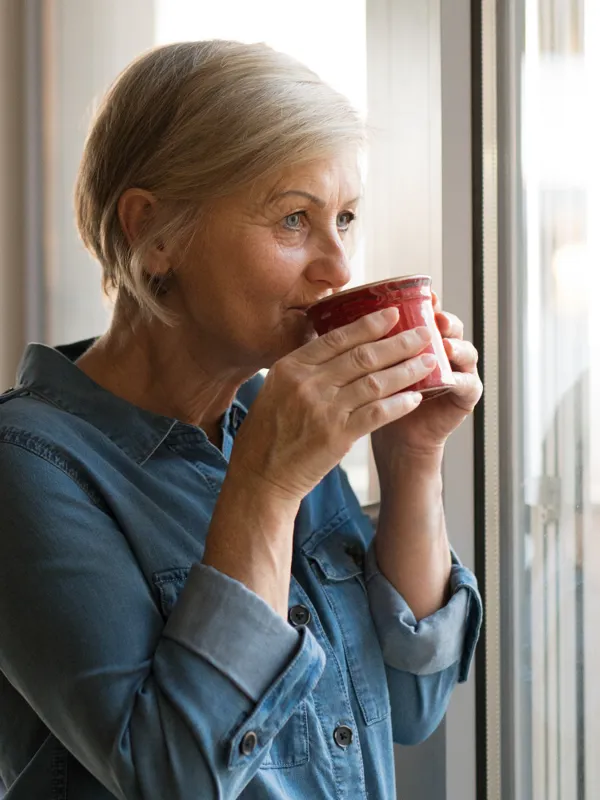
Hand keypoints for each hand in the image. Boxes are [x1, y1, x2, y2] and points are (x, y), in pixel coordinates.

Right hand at [228, 307, 437, 504]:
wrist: (261, 476)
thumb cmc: (267, 434)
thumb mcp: (275, 390)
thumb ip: (303, 369)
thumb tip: (336, 347)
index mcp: (290, 367)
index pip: (337, 338)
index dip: (369, 324)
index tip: (393, 314)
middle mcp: (307, 384)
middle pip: (362, 356)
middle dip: (398, 342)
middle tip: (424, 333)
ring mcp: (323, 409)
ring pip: (375, 382)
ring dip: (406, 370)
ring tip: (428, 362)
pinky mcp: (337, 436)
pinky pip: (377, 413)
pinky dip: (399, 404)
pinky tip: (415, 397)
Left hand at [371, 292, 482, 468]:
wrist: (394, 439)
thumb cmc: (378, 400)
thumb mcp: (369, 368)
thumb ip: (363, 343)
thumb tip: (330, 313)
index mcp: (419, 339)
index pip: (426, 313)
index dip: (424, 302)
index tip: (418, 295)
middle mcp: (442, 350)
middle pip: (449, 327)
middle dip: (443, 319)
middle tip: (435, 315)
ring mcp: (457, 371)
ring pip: (464, 351)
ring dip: (456, 345)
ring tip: (444, 344)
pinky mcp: (465, 396)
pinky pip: (468, 384)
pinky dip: (459, 379)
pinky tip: (449, 378)